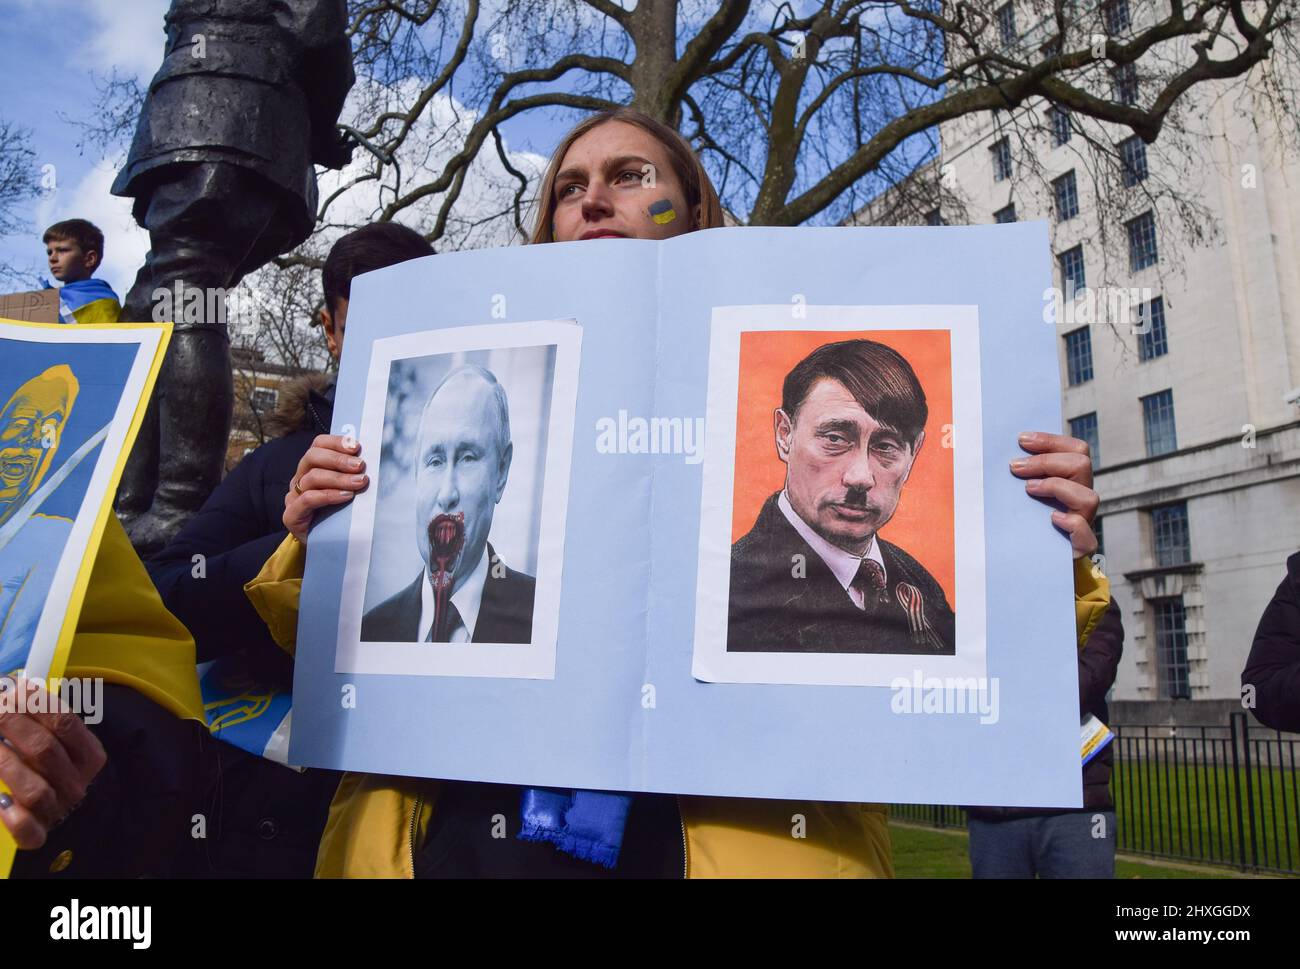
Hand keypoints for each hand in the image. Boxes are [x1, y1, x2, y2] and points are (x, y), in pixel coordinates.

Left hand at [0, 678, 106, 849]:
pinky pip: (29, 831)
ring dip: (6, 765)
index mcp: (89, 755)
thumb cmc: (58, 767)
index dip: (34, 703)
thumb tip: (12, 687)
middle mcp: (77, 783)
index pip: (64, 722)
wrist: (75, 815)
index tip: (11, 690)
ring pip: (34, 789)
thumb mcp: (62, 741)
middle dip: (12, 725)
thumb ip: (42, 717)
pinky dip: (13, 819)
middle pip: (44, 750)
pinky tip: (1, 802)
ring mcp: (59, 809)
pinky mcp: (39, 834)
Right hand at [284, 434, 368, 542]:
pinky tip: (346, 496)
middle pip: (313, 457)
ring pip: (312, 478)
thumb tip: (376, 461)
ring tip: (359, 482)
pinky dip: (328, 495)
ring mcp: (293, 496)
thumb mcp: (348, 490)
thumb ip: (354, 474)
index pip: (319, 445)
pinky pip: (307, 499)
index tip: (357, 447)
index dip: (336, 442)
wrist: (327, 546)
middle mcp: (300, 478)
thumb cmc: (340, 514)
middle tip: (361, 466)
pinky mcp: (291, 515)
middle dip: (339, 459)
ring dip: (339, 478)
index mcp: (312, 466)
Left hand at [1010, 430, 1097, 558]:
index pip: (1074, 450)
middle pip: (1082, 465)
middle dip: (1047, 461)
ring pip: (1089, 497)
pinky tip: (1052, 519)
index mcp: (1069, 480)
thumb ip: (1016, 475)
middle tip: (1015, 467)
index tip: (1021, 440)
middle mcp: (1079, 498)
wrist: (1027, 563)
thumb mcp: (1016, 496)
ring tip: (1028, 490)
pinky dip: (1072, 524)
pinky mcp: (1080, 548)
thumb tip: (997, 454)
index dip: (1050, 441)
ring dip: (1056, 487)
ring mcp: (1083, 522)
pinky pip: (1087, 535)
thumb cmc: (1017, 523)